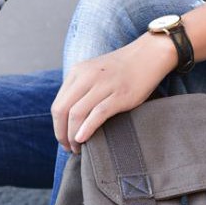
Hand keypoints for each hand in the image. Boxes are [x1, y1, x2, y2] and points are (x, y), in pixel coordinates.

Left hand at [51, 32, 177, 153]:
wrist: (148, 55)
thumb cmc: (122, 70)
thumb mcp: (94, 73)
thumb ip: (81, 89)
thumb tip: (70, 117)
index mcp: (77, 72)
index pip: (58, 105)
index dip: (57, 127)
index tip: (64, 140)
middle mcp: (86, 77)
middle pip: (62, 110)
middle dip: (62, 134)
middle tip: (68, 149)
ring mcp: (103, 85)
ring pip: (77, 114)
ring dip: (72, 136)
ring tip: (77, 149)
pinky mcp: (119, 95)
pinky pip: (97, 114)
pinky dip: (87, 128)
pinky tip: (83, 139)